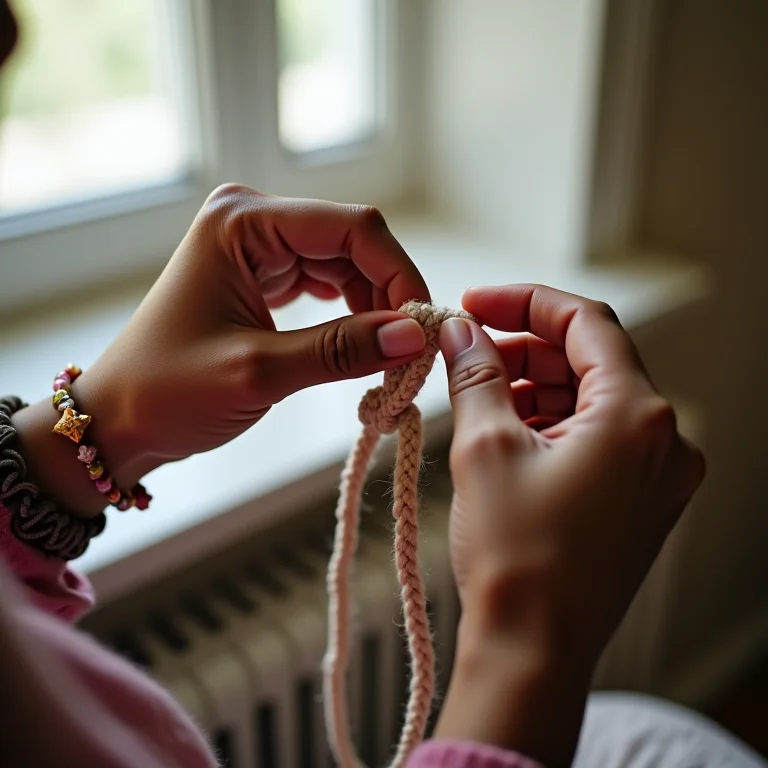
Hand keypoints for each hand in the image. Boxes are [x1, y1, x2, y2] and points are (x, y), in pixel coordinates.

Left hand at [13, 186, 429, 514]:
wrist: (117, 420)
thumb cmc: (168, 393)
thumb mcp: (260, 372)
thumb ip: (342, 350)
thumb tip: (416, 337)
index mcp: (242, 222)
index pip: (353, 227)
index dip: (398, 274)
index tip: (421, 329)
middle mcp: (251, 221)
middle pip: (353, 243)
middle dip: (388, 295)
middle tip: (412, 353)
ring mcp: (257, 247)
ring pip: (346, 265)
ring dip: (374, 308)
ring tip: (390, 356)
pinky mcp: (262, 275)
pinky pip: (326, 284)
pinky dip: (351, 314)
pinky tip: (363, 344)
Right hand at [434, 285, 704, 765]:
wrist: (532, 650)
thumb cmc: (515, 558)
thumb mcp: (484, 447)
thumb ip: (476, 374)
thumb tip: (461, 331)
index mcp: (637, 417)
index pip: (585, 322)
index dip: (524, 303)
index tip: (475, 304)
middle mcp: (662, 441)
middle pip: (589, 360)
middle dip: (523, 351)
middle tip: (466, 353)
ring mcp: (655, 475)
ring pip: (591, 399)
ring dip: (534, 388)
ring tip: (477, 399)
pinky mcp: (637, 500)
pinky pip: (595, 438)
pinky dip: (551, 424)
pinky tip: (505, 433)